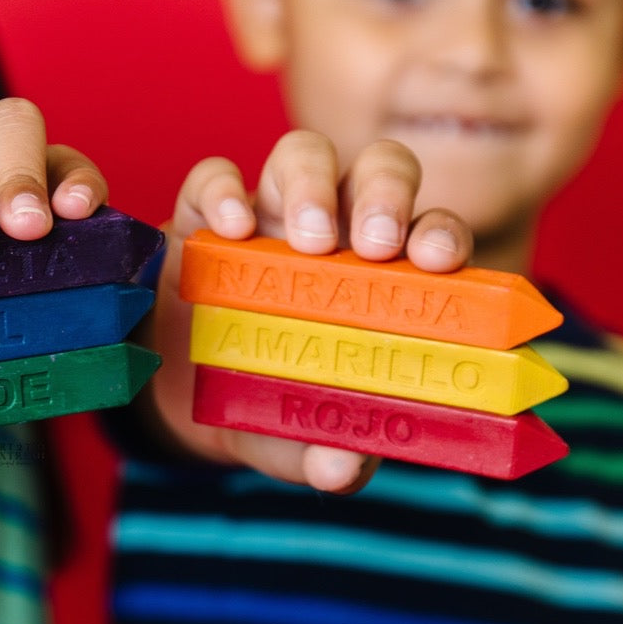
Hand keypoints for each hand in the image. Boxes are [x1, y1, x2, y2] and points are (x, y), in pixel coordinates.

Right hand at [149, 130, 473, 492]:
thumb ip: (322, 453)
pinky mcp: (202, 215)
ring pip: (304, 154)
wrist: (180, 393)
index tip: (439, 260)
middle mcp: (333, 233)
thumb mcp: (292, 439)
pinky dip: (224, 191)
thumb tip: (339, 470)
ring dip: (312, 183)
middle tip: (374, 244)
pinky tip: (229, 229)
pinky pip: (214, 177)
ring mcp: (267, 215)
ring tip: (304, 238)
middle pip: (380, 172)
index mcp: (379, 279)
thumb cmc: (260, 405)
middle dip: (386, 194)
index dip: (442, 235)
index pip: (429, 236)